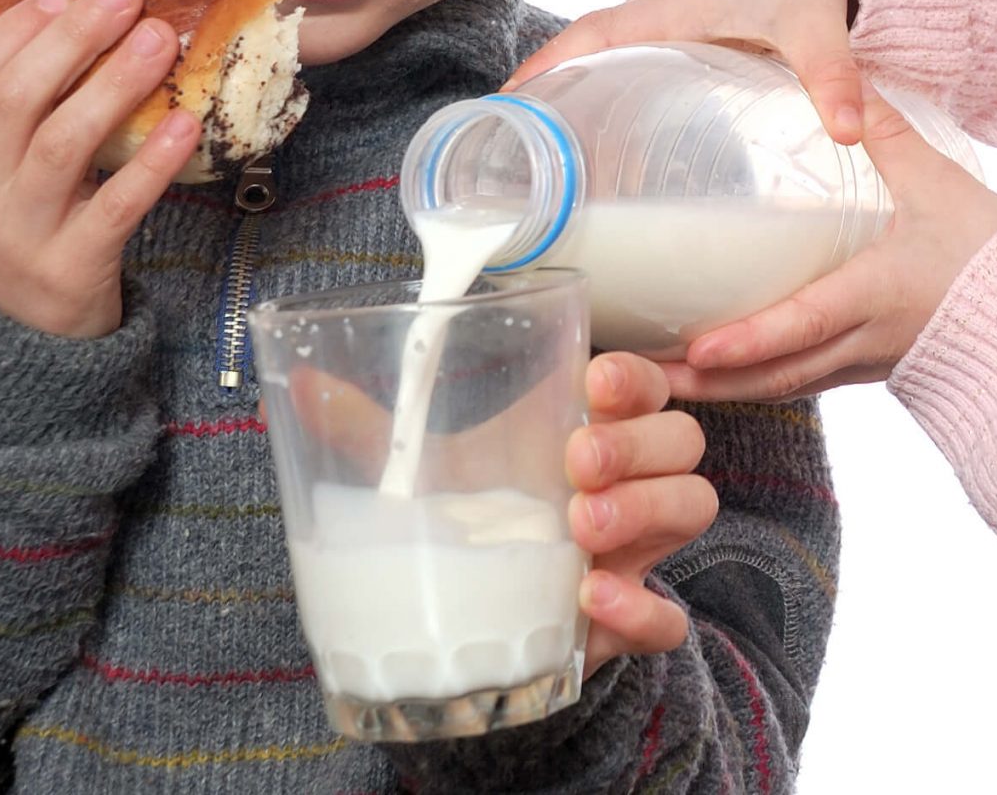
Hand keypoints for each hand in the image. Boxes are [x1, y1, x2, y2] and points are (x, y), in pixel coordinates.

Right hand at [0, 0, 197, 336]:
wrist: (17, 352)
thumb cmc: (22, 236)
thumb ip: (18, 116)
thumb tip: (75, 21)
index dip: (8, 34)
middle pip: (14, 102)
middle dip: (69, 40)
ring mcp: (23, 235)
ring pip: (61, 146)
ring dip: (112, 84)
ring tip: (159, 38)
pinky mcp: (73, 270)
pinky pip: (115, 208)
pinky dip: (150, 163)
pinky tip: (186, 123)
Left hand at [271, 352, 714, 680]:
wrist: (477, 619)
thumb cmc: (469, 520)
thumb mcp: (426, 472)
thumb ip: (370, 430)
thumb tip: (302, 384)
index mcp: (592, 429)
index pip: (645, 385)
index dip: (635, 378)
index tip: (594, 382)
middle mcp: (630, 482)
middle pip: (683, 440)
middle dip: (636, 443)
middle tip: (575, 461)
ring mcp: (638, 550)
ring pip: (694, 506)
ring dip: (646, 508)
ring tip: (582, 525)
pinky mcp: (629, 619)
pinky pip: (669, 617)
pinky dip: (642, 607)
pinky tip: (593, 596)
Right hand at [507, 0, 865, 142]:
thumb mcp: (814, 26)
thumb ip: (830, 78)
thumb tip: (849, 135)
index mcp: (664, 11)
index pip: (585, 39)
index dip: (541, 73)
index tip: (502, 113)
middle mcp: (649, 17)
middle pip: (574, 59)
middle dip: (537, 102)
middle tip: (508, 164)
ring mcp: (657, 28)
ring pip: (593, 64)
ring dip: (563, 102)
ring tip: (538, 169)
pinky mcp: (673, 40)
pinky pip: (619, 67)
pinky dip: (597, 97)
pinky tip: (598, 146)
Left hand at [661, 93, 996, 402]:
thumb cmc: (987, 250)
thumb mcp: (939, 182)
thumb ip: (888, 131)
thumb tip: (847, 79)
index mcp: (880, 293)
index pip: (807, 323)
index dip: (752, 339)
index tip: (701, 349)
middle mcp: (866, 340)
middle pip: (777, 372)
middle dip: (711, 381)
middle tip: (644, 379)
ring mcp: (864, 363)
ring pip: (784, 385)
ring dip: (724, 389)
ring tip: (661, 380)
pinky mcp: (866, 369)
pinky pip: (802, 380)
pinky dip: (758, 380)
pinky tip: (717, 372)